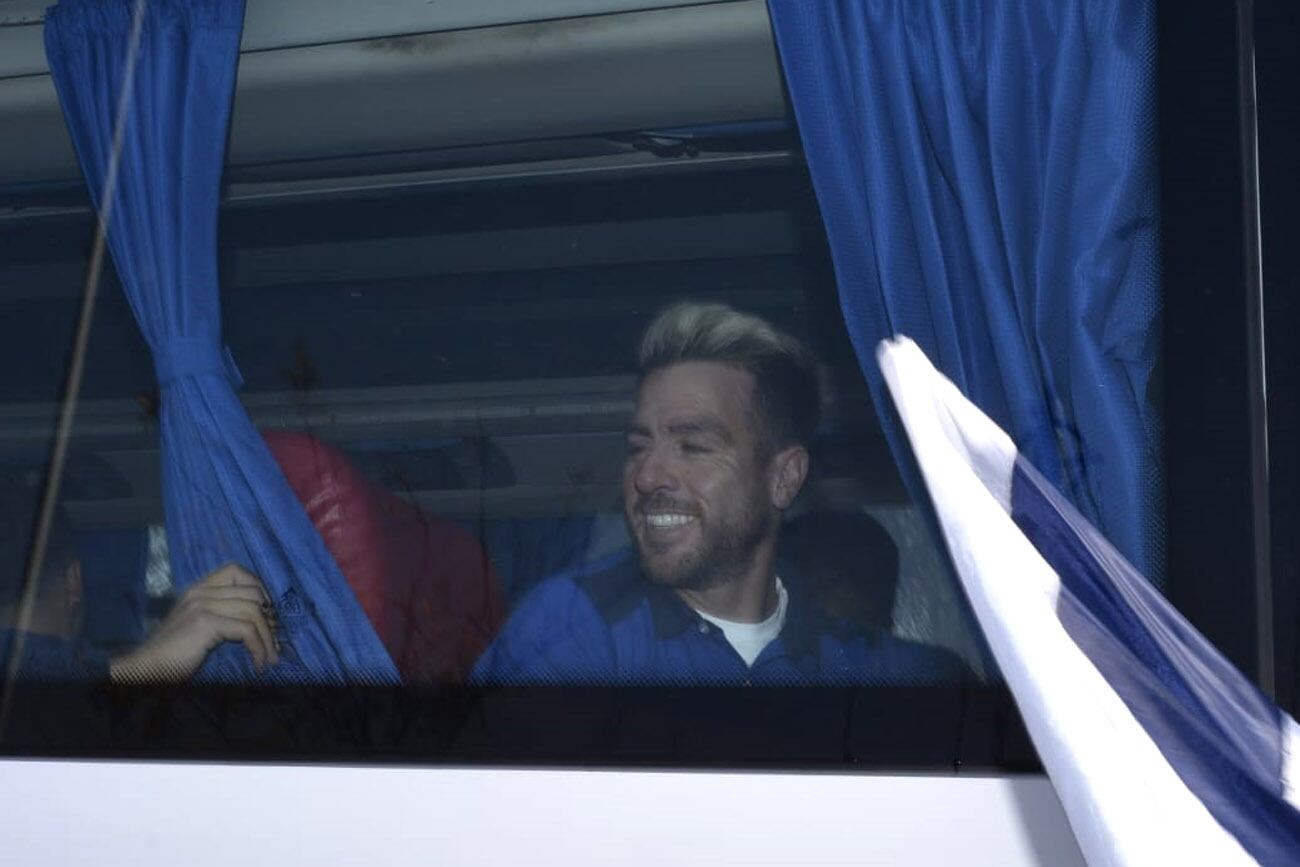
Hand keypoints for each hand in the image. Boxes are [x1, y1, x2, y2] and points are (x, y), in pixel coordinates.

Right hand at [109, 563, 278, 682]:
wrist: (145, 668)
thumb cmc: (173, 653)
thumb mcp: (198, 625)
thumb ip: (220, 613)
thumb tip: (259, 619)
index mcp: (198, 588)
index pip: (237, 570)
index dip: (259, 588)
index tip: (267, 614)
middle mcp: (200, 591)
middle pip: (253, 592)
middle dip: (270, 618)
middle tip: (274, 641)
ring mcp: (202, 604)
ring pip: (254, 612)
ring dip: (268, 639)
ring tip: (270, 659)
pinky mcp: (205, 623)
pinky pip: (246, 630)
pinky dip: (259, 648)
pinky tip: (258, 664)